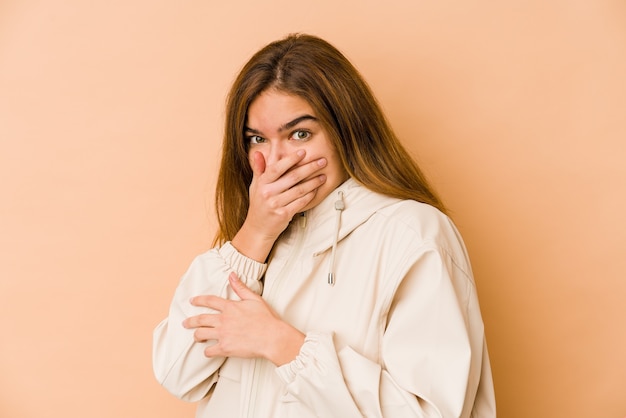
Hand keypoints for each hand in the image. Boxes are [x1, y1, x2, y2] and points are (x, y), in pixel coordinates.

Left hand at [183, 272, 304, 365]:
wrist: (271, 337)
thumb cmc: (266, 318)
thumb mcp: (254, 299)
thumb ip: (240, 288)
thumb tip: (231, 275)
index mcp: (230, 307)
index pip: (209, 301)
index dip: (199, 300)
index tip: (192, 301)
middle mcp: (223, 320)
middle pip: (200, 319)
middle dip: (190, 321)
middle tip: (185, 323)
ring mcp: (222, 334)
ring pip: (200, 334)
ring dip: (196, 336)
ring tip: (196, 337)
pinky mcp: (225, 348)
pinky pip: (209, 350)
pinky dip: (207, 351)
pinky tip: (208, 350)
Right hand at [232, 150, 326, 260]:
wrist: (258, 228)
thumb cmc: (259, 204)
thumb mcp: (255, 185)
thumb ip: (259, 169)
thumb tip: (258, 152)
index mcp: (262, 183)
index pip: (277, 168)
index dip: (291, 159)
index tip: (303, 152)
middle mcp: (268, 193)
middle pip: (292, 177)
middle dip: (309, 168)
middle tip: (321, 161)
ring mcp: (276, 204)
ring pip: (299, 190)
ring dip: (313, 182)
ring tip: (323, 176)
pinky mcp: (284, 214)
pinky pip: (300, 202)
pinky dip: (310, 195)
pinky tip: (316, 190)